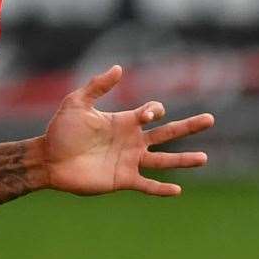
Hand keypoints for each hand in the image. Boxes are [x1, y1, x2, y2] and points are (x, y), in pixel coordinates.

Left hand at [42, 65, 211, 197]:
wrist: (48, 160)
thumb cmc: (60, 130)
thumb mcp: (77, 103)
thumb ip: (97, 86)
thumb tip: (119, 68)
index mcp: (124, 121)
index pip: (151, 113)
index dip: (154, 111)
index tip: (149, 114)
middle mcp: (131, 141)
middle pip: (167, 133)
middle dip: (189, 126)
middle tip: (210, 119)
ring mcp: (129, 161)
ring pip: (164, 160)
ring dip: (184, 160)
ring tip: (204, 158)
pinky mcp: (122, 180)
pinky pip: (146, 184)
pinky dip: (161, 189)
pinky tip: (177, 190)